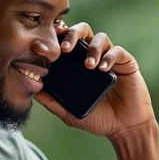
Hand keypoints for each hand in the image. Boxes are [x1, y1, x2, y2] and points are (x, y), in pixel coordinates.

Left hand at [34, 23, 156, 139]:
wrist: (124, 128)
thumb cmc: (98, 118)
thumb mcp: (69, 112)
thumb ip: (52, 101)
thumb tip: (32, 89)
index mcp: (78, 63)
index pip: (66, 42)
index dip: (57, 38)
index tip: (46, 43)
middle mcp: (93, 56)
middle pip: (82, 31)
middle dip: (72, 34)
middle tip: (65, 49)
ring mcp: (110, 58)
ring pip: (100, 38)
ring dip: (92, 48)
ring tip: (88, 65)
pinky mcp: (126, 62)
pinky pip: (118, 51)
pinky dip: (109, 57)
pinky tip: (103, 68)